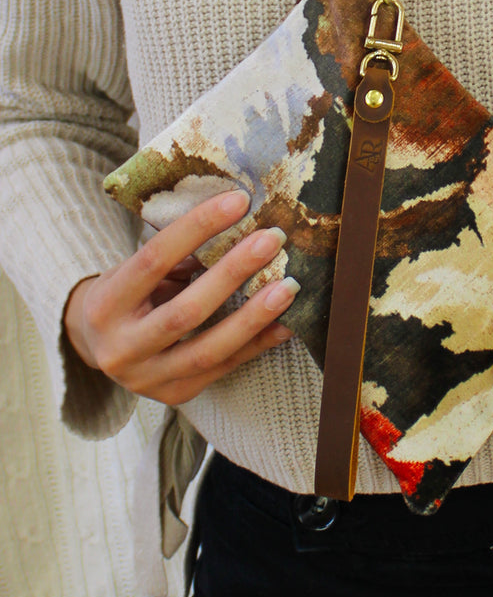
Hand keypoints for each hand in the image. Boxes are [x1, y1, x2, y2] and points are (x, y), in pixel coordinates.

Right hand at [63, 191, 298, 404]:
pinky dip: (260, 343)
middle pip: (185, 311)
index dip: (198, 227)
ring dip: (254, 317)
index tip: (237, 201)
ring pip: (209, 349)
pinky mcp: (177, 394)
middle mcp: (122, 348)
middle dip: (232, 273)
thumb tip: (235, 221)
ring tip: (289, 287)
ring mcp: (148, 378)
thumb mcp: (134, 271)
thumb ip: (175, 255)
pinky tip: (287, 323)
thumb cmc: (125, 297)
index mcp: (105, 305)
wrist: (99, 350)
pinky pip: (226, 368)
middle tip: (271, 241)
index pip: (153, 260)